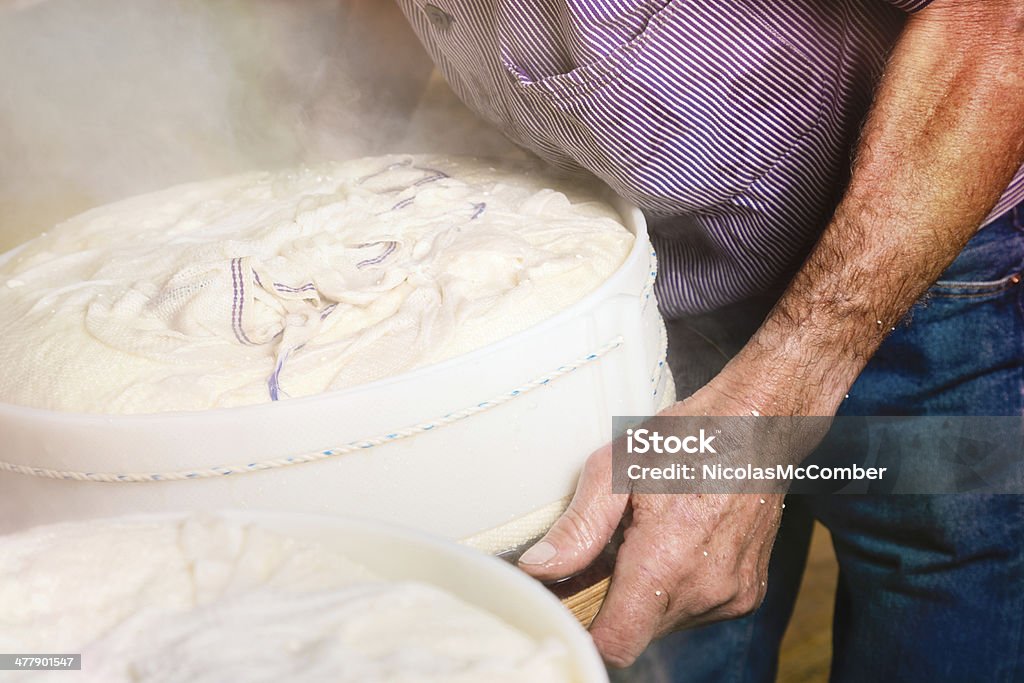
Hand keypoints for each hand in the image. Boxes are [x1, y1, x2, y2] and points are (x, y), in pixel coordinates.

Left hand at [518, 382, 786, 667]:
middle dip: (613, 603)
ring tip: (648, 542)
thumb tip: (537, 568)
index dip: (588, 629)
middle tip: (610, 552)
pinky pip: (698, 611)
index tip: (576, 600)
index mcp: (666, 560)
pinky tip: (678, 546)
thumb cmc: (687, 437)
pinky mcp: (749, 593)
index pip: (617, 643)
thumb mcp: (618, 469)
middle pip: (637, 633)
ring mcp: (733, 594)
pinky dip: (678, 590)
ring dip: (647, 596)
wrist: (758, 425)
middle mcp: (705, 588)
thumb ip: (578, 527)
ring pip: (666, 624)